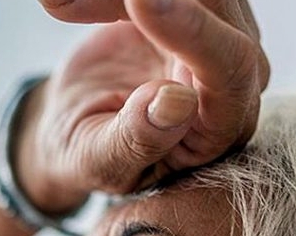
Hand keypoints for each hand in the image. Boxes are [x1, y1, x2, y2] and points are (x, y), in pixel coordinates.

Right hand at [17, 0, 268, 213]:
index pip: (229, 69)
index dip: (191, 31)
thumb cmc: (94, 155)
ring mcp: (216, 38)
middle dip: (156, 1)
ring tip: (64, 7)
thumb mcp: (101, 160)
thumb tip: (177, 101)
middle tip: (74, 4)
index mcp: (220, 129)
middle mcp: (232, 79)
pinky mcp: (190, 11)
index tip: (139, 2)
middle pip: (220, 10)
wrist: (77, 128)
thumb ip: (138, 141)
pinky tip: (67, 5)